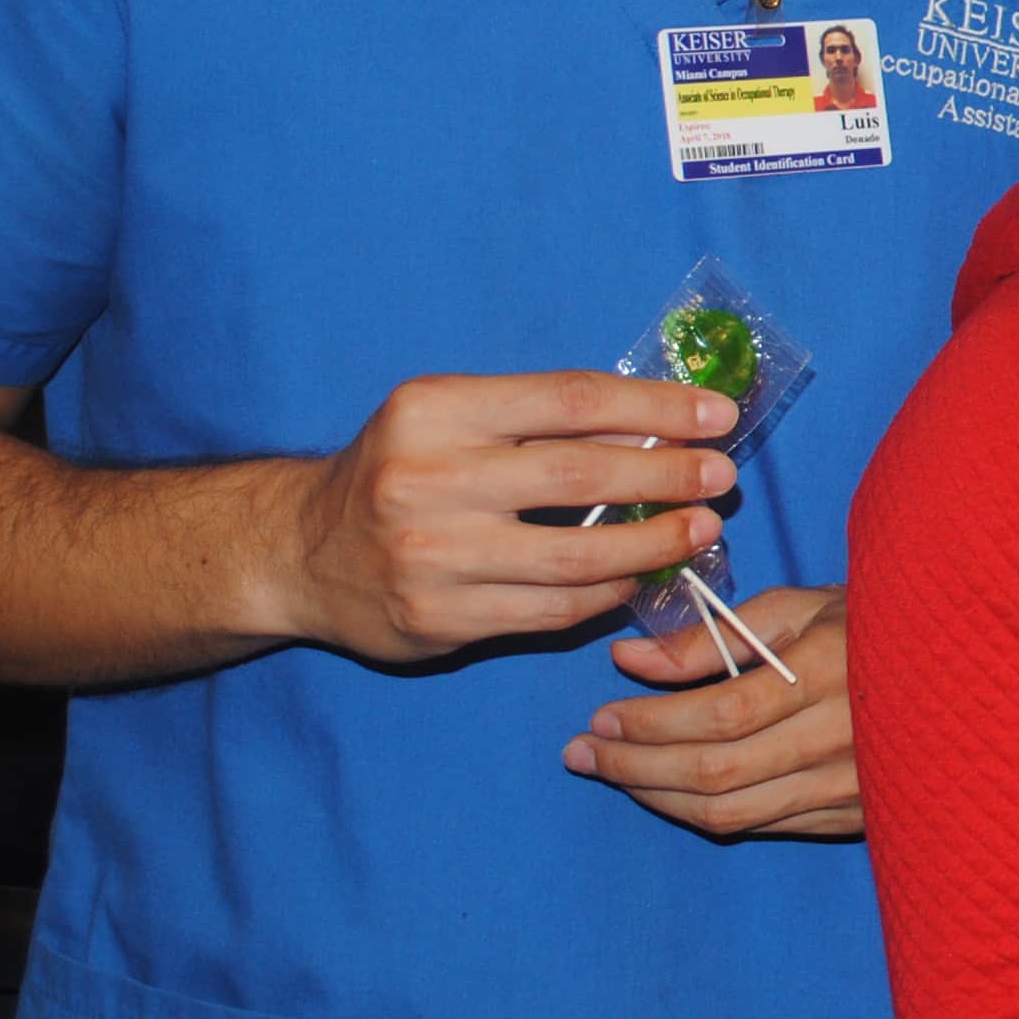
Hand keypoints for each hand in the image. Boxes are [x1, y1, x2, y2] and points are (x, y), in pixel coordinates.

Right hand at [278, 371, 737, 661]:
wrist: (298, 552)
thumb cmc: (400, 471)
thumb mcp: (449, 418)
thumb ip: (538, 419)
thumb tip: (661, 425)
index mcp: (436, 410)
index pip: (572, 400)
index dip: (656, 409)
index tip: (717, 415)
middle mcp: (428, 478)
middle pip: (582, 477)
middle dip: (668, 477)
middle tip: (721, 478)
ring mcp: (432, 555)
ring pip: (576, 557)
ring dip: (652, 546)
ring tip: (697, 532)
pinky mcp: (437, 618)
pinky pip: (550, 610)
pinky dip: (606, 594)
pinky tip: (636, 580)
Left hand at [563, 585, 857, 839]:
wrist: (969, 669)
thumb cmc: (879, 620)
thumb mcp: (800, 605)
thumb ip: (714, 636)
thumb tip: (630, 661)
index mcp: (831, 672)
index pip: (720, 716)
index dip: (650, 723)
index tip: (599, 714)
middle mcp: (845, 738)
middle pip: (717, 774)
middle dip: (636, 767)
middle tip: (583, 751)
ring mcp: (854, 785)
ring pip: (734, 813)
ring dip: (659, 798)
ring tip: (612, 772)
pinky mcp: (857, 814)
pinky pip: (766, 825)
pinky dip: (708, 811)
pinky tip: (673, 789)